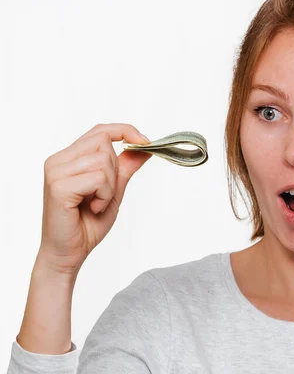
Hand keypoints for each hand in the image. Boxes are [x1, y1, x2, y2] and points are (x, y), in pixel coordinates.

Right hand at [38, 124, 151, 275]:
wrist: (69, 253)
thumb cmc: (87, 224)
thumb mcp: (114, 190)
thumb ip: (125, 167)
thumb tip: (145, 147)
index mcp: (68, 158)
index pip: (99, 130)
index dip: (125, 130)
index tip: (146, 141)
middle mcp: (58, 160)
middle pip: (103, 143)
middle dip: (115, 170)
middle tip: (104, 194)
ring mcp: (56, 172)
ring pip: (103, 161)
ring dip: (109, 186)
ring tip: (96, 203)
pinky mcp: (59, 187)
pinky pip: (98, 178)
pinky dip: (104, 195)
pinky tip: (93, 208)